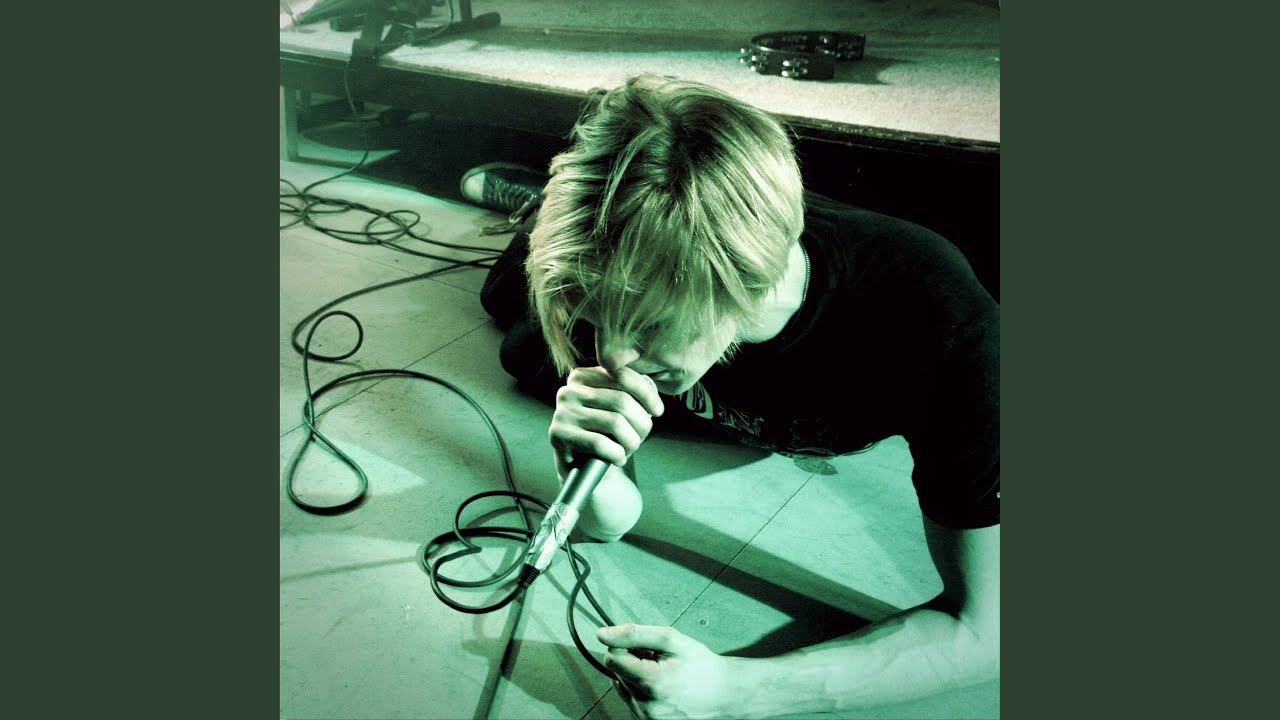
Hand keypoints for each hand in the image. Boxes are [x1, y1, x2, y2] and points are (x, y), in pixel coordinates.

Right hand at [549, 366, 663, 478]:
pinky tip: (618, 459)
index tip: (658, 411)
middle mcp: (569, 390)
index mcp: (583, 377)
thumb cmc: (603, 435)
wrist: (581, 468)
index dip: (647, 394)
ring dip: (631, 441)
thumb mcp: (616, 409)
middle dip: (641, 423)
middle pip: (621, 401)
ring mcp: (561, 412)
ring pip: (614, 422)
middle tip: (641, 438)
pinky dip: (616, 454)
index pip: (622, 375)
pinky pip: (599, 443)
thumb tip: (652, 398)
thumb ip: (630, 395)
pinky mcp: (557, 434)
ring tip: (629, 450)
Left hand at [598, 624, 745, 719]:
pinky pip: (631, 700)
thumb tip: (602, 634)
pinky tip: (661, 686)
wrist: (723, 693)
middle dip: (633, 661)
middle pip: (617, 673)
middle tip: (658, 660)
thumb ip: (634, 634)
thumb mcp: (671, 639)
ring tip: (662, 673)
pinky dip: (640, 690)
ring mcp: (647, 718)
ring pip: (622, 686)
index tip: (641, 646)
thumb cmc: (700, 665)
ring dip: (636, 676)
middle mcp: (647, 706)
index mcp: (652, 683)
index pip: (611, 659)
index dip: (624, 647)